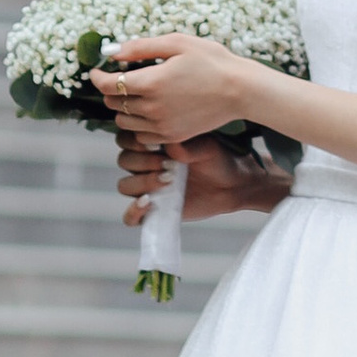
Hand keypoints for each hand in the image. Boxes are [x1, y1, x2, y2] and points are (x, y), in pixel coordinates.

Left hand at [92, 32, 253, 145]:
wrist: (240, 90)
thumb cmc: (211, 60)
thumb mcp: (176, 43)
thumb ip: (140, 47)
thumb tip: (112, 51)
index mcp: (150, 82)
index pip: (108, 84)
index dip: (97, 77)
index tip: (96, 71)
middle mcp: (152, 108)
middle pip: (113, 103)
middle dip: (111, 90)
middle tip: (122, 78)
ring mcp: (162, 126)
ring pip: (124, 122)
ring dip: (123, 108)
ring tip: (137, 95)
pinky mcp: (172, 136)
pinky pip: (142, 136)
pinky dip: (138, 125)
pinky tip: (149, 112)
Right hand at [117, 134, 283, 227]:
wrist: (233, 185)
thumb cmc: (218, 160)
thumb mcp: (207, 149)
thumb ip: (187, 147)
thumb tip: (169, 147)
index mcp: (152, 145)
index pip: (125, 138)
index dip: (134, 140)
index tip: (157, 144)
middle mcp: (145, 165)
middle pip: (124, 160)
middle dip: (143, 161)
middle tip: (169, 165)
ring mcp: (147, 189)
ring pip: (125, 186)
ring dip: (142, 182)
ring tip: (168, 180)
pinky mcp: (153, 212)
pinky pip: (130, 217)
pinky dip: (133, 212)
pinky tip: (148, 203)